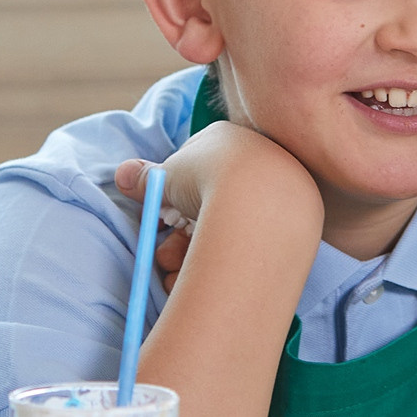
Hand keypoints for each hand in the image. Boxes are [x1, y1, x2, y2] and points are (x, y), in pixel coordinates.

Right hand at [116, 122, 310, 294]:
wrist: (265, 199)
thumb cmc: (209, 178)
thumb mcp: (167, 176)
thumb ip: (147, 179)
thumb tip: (122, 174)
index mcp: (228, 139)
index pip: (194, 172)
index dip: (173, 201)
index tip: (162, 224)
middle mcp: (256, 159)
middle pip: (210, 204)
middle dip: (180, 237)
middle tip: (163, 259)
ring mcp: (277, 189)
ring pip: (229, 228)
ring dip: (196, 254)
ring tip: (178, 274)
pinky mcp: (294, 220)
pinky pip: (253, 242)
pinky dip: (228, 260)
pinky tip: (210, 277)